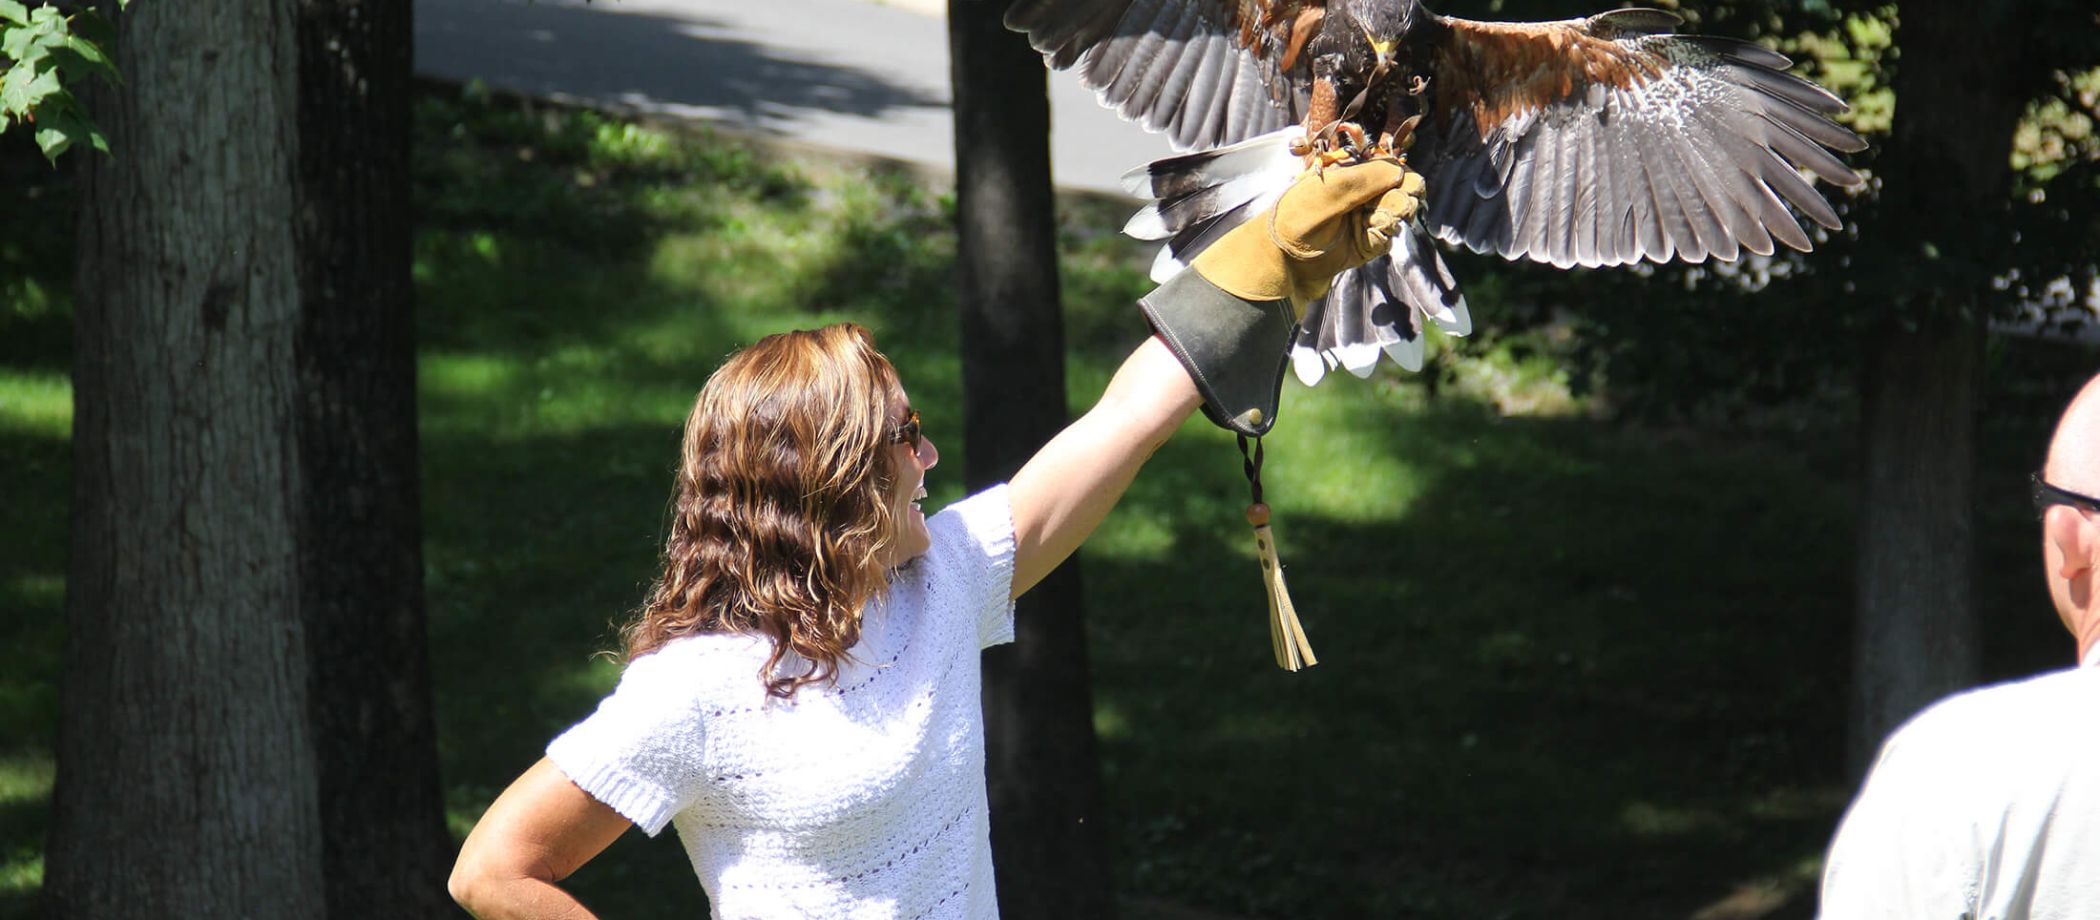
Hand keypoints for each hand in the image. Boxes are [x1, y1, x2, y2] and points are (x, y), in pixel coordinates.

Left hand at [1191, 158, 1426, 311]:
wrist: (1281, 266)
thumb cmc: (1295, 222)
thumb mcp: (1326, 193)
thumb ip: (1362, 180)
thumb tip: (1400, 172)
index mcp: (1346, 171)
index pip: (1385, 163)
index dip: (1398, 172)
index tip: (1400, 181)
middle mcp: (1358, 192)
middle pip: (1401, 186)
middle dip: (1400, 196)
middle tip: (1385, 208)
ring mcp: (1363, 217)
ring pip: (1399, 211)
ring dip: (1391, 217)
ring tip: (1371, 224)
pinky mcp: (1366, 243)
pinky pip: (1388, 236)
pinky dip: (1382, 237)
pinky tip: (1367, 240)